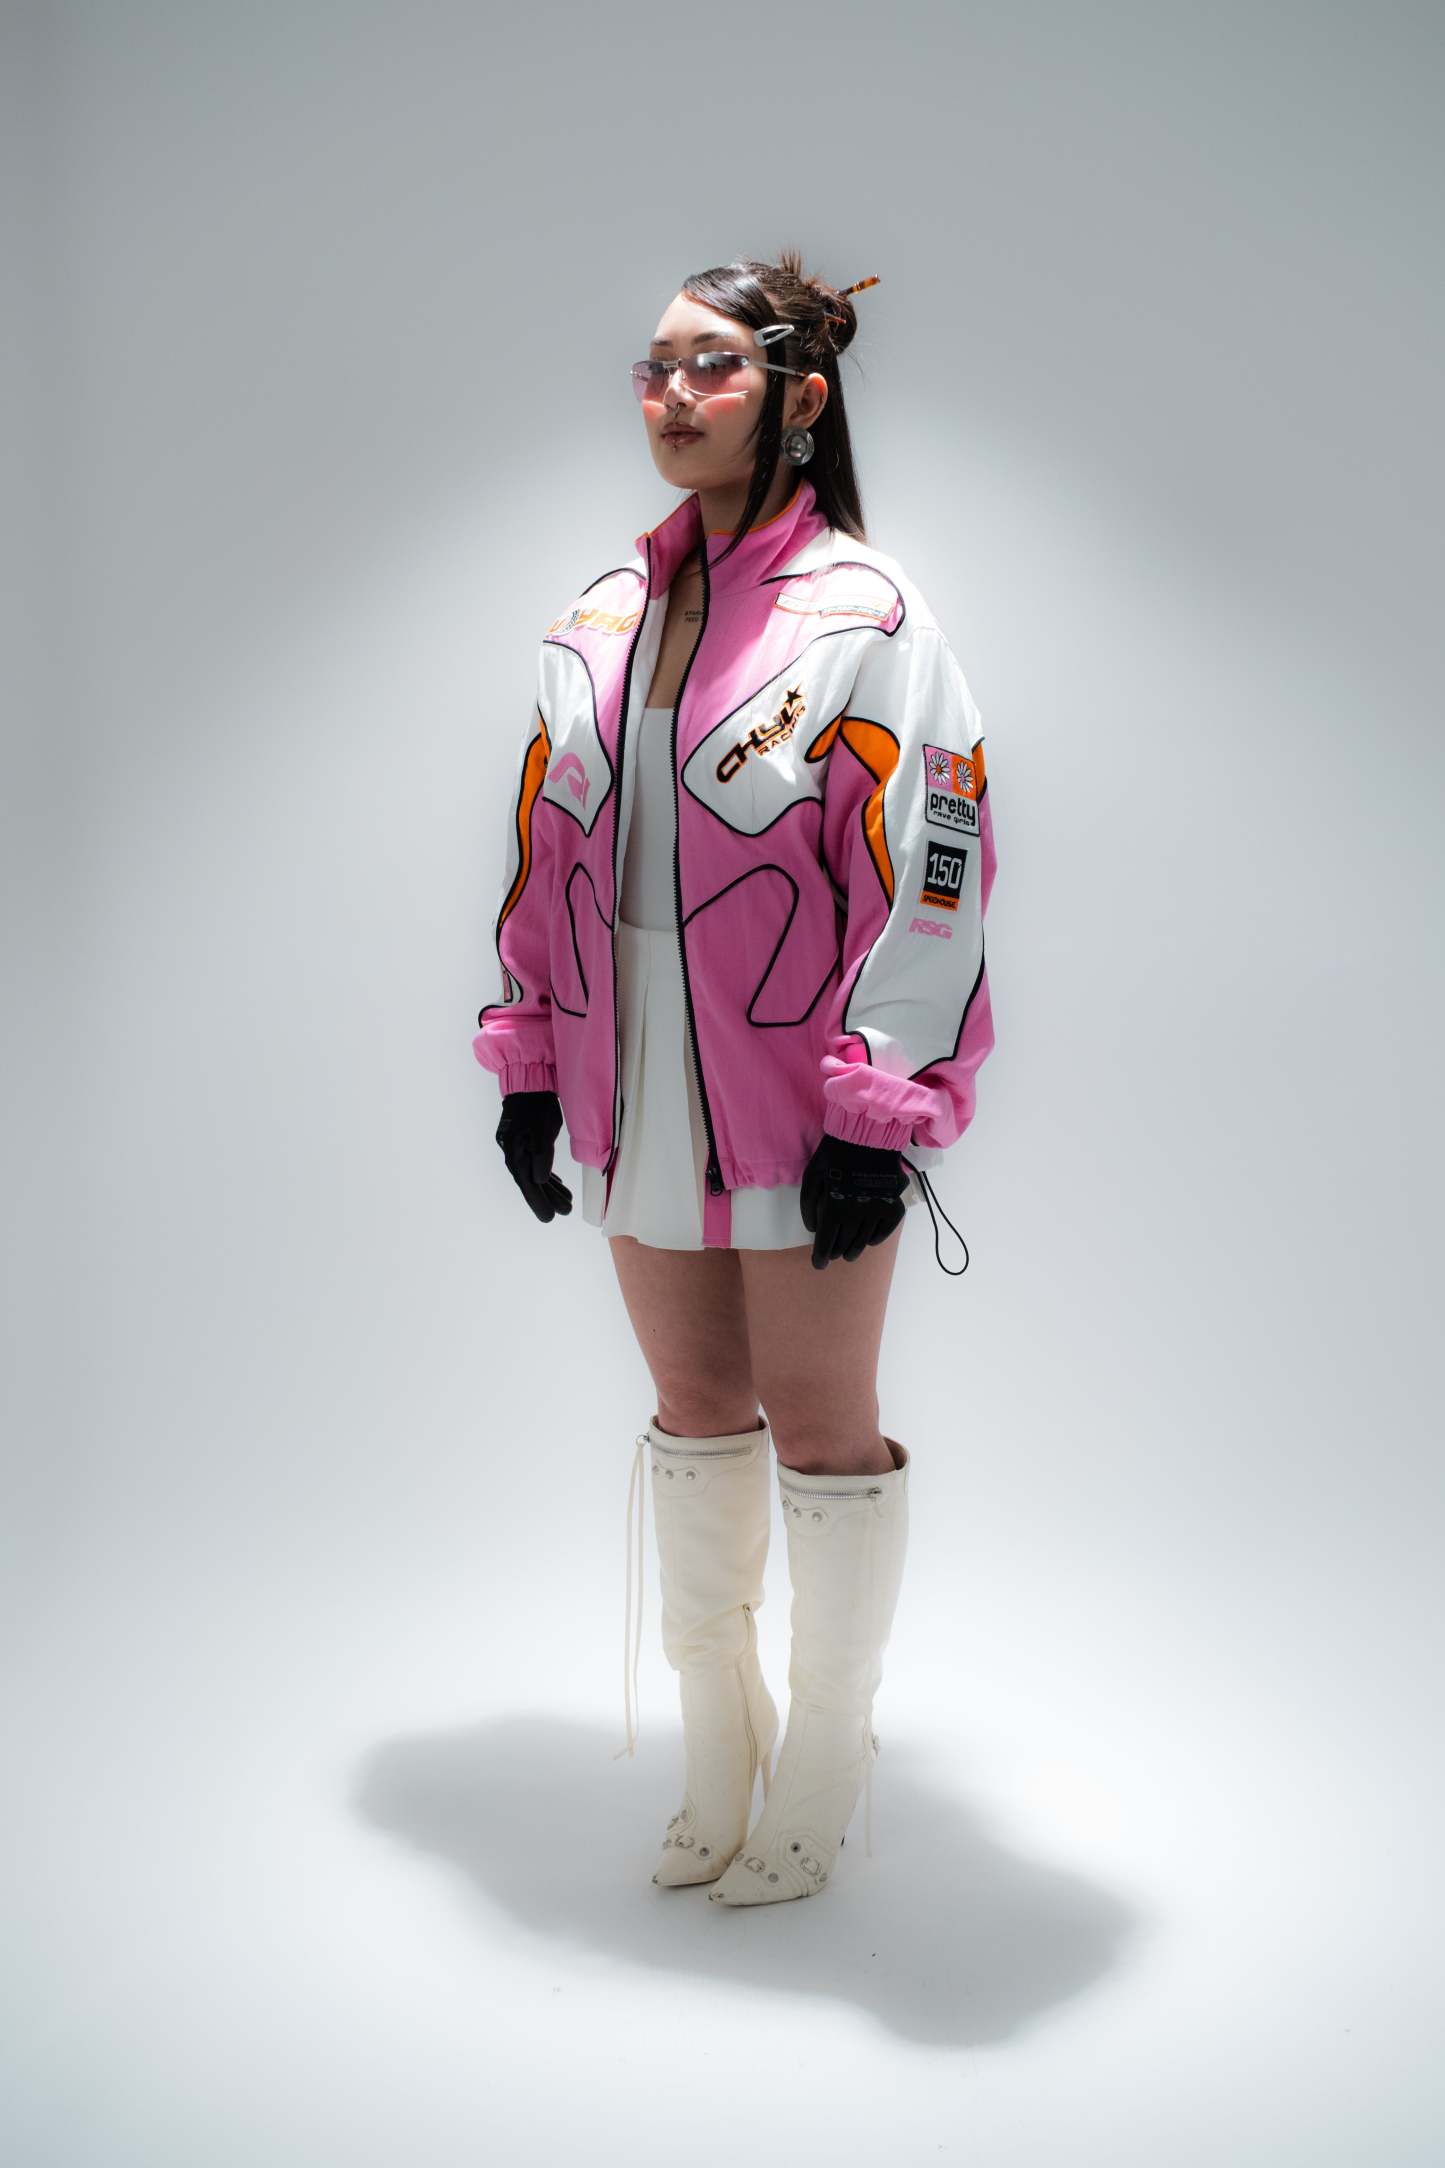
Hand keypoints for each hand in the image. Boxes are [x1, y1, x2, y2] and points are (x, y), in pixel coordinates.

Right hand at [496, 1089, 573, 1221]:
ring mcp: (519, 1147)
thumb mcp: (543, 1130)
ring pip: (534, 1174)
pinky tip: (557, 1183)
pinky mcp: (525, 1142)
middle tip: (565, 1211)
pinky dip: (547, 1175)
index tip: (549, 1218)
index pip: (527, 1184)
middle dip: (548, 1198)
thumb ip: (541, 1155)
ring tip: (567, 1200)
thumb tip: (539, 1180)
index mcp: (516, 1152)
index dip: (538, 1202)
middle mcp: (514, 1153)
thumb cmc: (537, 1106)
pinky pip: (535, 1164)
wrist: (530, 1083)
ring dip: (550, 1189)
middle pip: (531, 1182)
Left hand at [798, 1132, 906, 1268]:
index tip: (818, 1265)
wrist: (868, 1135)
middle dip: (836, 1252)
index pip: (826, 1242)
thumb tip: (812, 1229)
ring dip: (854, 1250)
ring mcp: (878, 1211)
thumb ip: (808, 1204)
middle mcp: (858, 1214)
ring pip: (864, 1240)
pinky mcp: (894, 1205)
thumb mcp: (812, 1174)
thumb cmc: (834, 1153)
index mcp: (835, 1207)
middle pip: (845, 1243)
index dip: (821, 1257)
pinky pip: (885, 1230)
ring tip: (849, 1254)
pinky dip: (875, 1238)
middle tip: (832, 1255)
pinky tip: (868, 1240)